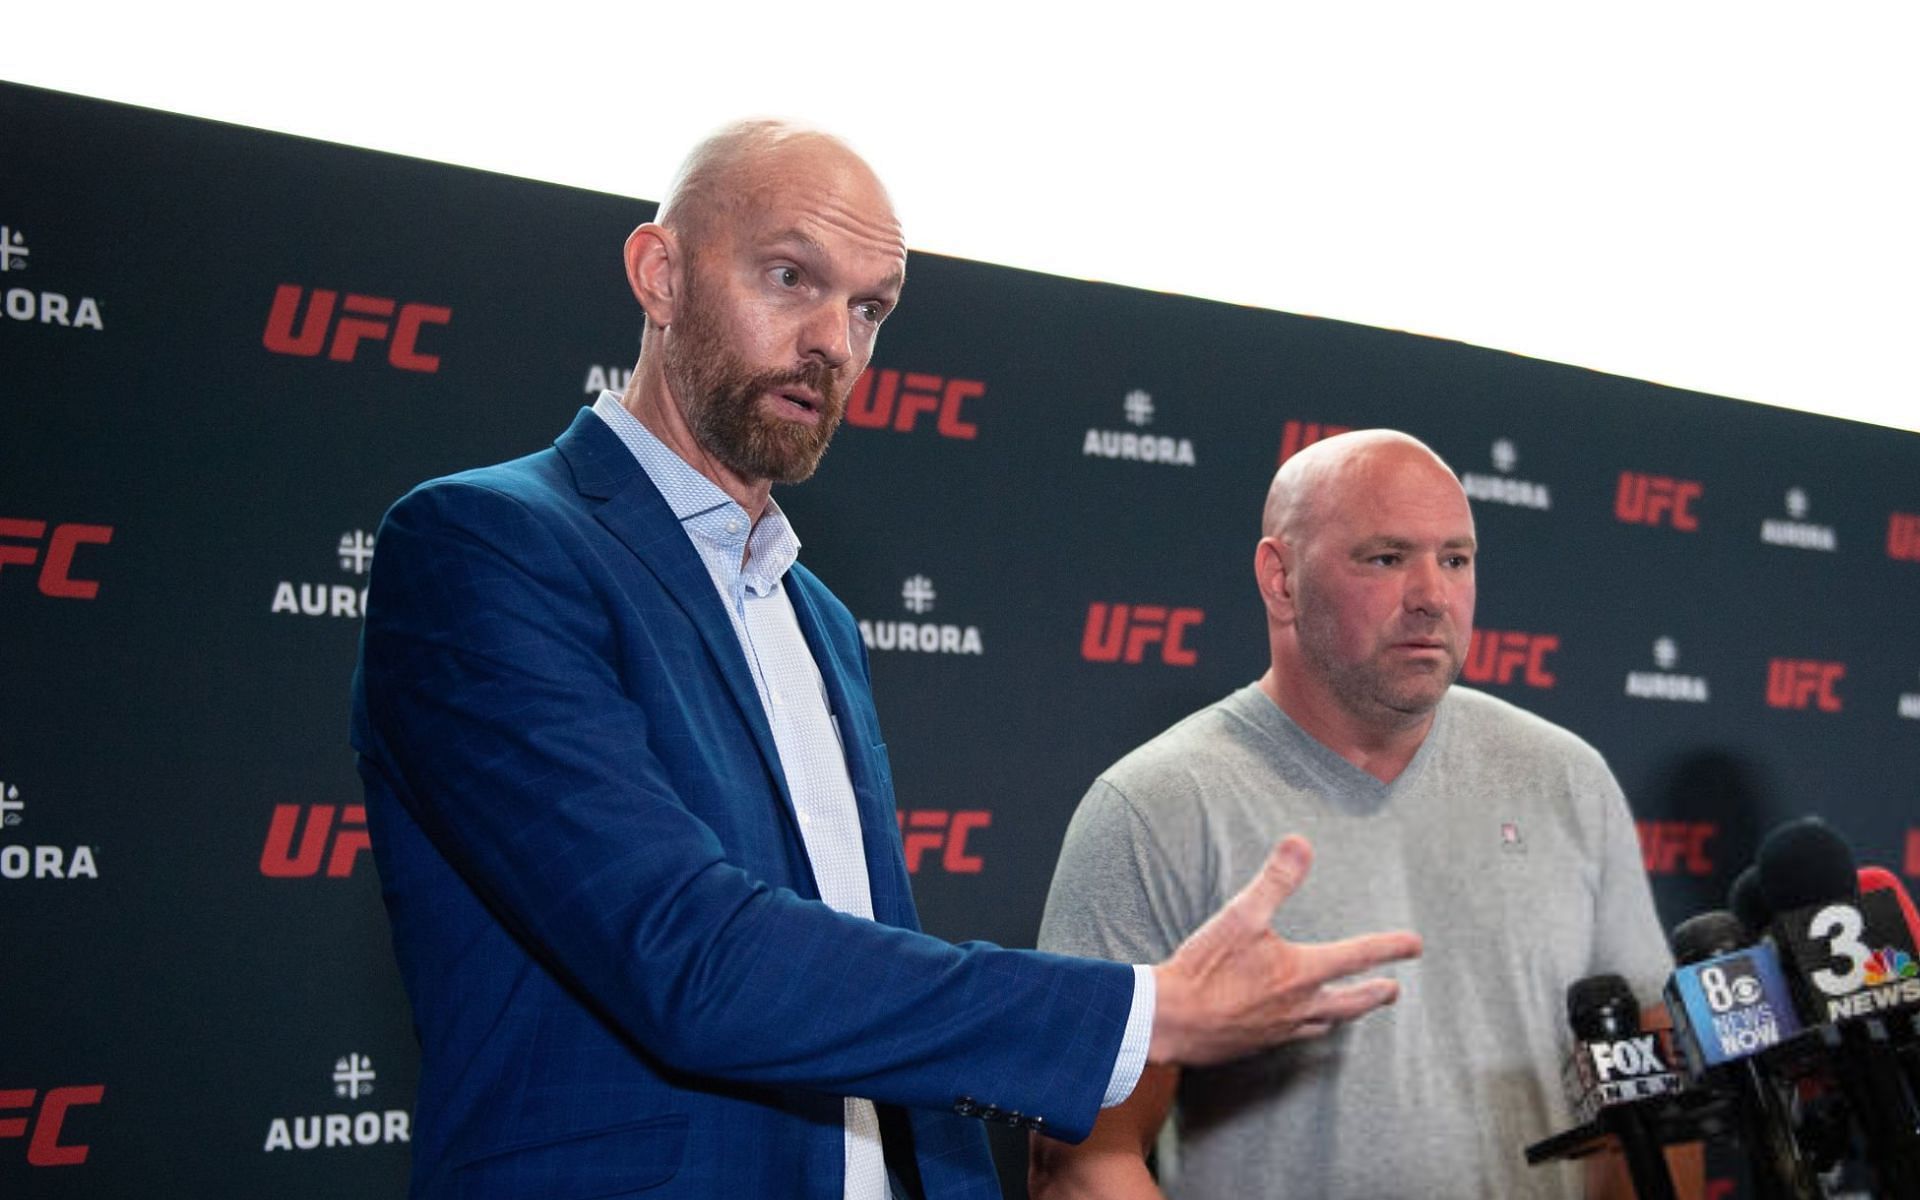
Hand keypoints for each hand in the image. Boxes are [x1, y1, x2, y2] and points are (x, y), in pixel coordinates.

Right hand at [1148, 836, 1421, 1065]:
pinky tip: (1298, 1025)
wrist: (1170, 1019)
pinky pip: (1296, 1037)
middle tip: (1393, 990)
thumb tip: (1300, 845)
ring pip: (1326, 1024)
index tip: (1414, 945)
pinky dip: (1309, 1028)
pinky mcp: (1258, 1043)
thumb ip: (1275, 880)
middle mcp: (1299, 1005)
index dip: (1390, 947)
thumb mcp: (1240, 915)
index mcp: (1301, 972)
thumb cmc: (1205, 969)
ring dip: (1345, 1014)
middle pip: (1352, 1002)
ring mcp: (1279, 1029)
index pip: (1358, 956)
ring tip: (1350, 1010)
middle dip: (1375, 994)